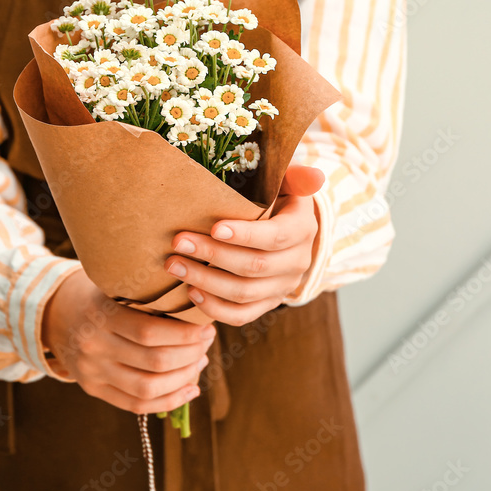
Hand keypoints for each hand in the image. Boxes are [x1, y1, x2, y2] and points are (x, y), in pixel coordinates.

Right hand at [41, 268, 214, 413]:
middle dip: (190, 355)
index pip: (149, 333)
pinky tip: (190, 389)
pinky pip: (136, 405)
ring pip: (148, 388)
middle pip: (153, 362)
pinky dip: (169, 401)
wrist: (55, 313)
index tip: (206, 327)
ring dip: (183, 378)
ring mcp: (92, 371)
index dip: (184, 335)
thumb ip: (148, 297)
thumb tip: (199, 312)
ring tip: (199, 362)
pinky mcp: (92, 389)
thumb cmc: (99, 295)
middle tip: (206, 343)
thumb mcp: (116, 285)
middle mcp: (94, 346)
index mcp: (101, 315)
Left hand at [164, 165, 324, 325]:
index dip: (245, 235)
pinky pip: (242, 315)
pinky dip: (215, 308)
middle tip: (178, 242)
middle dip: (212, 255)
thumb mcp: (287, 181)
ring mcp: (282, 287)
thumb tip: (315, 175)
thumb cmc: (276, 197)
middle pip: (254, 266)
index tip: (214, 228)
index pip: (275, 236)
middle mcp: (297, 262)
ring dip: (206, 281)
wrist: (285, 228)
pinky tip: (191, 292)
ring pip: (244, 293)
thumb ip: (295, 176)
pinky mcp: (268, 303)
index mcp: (302, 229)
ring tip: (175, 266)